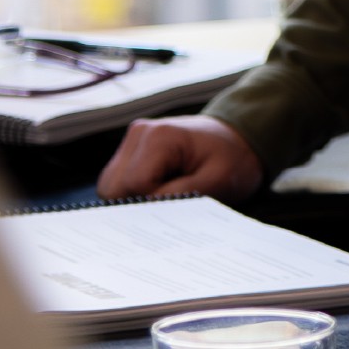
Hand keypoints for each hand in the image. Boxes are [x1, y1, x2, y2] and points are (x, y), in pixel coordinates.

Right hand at [99, 115, 266, 201]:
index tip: (177, 207)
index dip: (151, 205)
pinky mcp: (131, 150)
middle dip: (138, 204)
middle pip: (114, 187)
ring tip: (170, 193)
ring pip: (111, 186)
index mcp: (159, 136)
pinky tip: (161, 191)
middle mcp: (139, 133)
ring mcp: (132, 140)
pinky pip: (118, 182)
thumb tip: (144, 214)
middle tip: (172, 204)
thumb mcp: (217, 182)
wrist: (237, 140)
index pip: (133, 185)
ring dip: (135, 198)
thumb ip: (180, 197)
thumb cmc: (232, 159)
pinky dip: (135, 193)